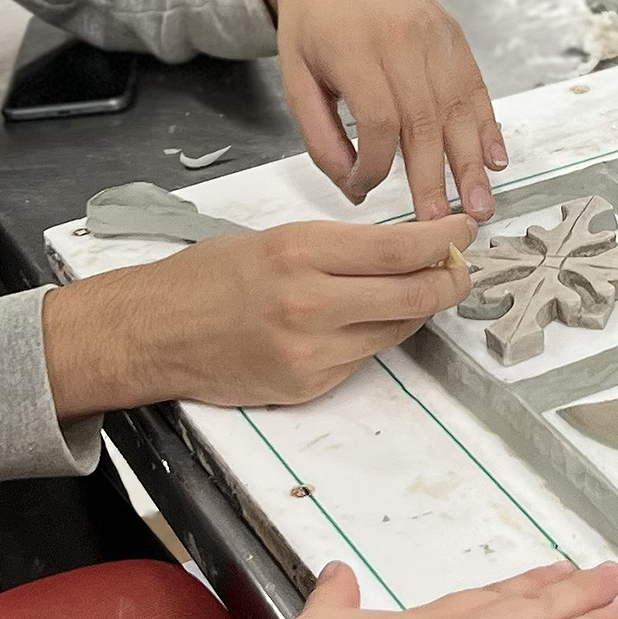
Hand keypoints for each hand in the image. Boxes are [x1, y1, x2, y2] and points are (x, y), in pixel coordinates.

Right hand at [45, 213, 473, 412]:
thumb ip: (340, 248)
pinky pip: (364, 358)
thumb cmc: (208, 277)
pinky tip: (366, 320)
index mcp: (301, 252)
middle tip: (459, 269)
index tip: (464, 232)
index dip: (445, 241)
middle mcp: (310, 303)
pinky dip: (376, 337)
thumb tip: (406, 249)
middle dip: (450, 280)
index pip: (400, 249)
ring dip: (418, 310)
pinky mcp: (308, 385)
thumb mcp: (274, 240)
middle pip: (414, 294)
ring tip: (421, 290)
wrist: (153, 333)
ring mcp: (310, 351)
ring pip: (396, 329)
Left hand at [253, 0, 504, 221]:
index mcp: (353, 48)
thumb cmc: (310, 22)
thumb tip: (352, 186)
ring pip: (457, 108)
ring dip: (471, 163)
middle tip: (443, 226)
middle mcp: (401, 39)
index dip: (374, 166)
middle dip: (435, 179)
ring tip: (480, 205)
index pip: (377, 121)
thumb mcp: (294, 77)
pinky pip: (474, 86)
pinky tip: (495, 158)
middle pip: (425, 121)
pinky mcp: (452, 34)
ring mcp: (433, 34)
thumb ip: (319, 135)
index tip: (364, 192)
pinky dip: (487, 125)